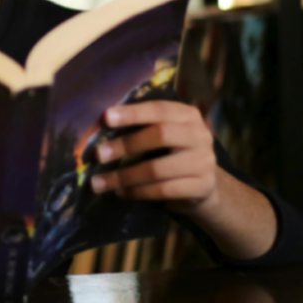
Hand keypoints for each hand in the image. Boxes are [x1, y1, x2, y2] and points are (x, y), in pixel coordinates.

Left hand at [89, 101, 218, 213]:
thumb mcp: (165, 134)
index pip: (159, 109)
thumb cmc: (173, 153)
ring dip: (124, 176)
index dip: (132, 113)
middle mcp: (200, 135)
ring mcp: (204, 162)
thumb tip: (102, 126)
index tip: (106, 117)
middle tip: (99, 154)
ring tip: (99, 182)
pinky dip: (137, 192)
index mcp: (188, 115)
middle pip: (160, 135)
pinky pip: (163, 190)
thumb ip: (143, 126)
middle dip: (125, 145)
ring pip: (157, 169)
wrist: (204, 185)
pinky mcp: (202, 187)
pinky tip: (120, 192)